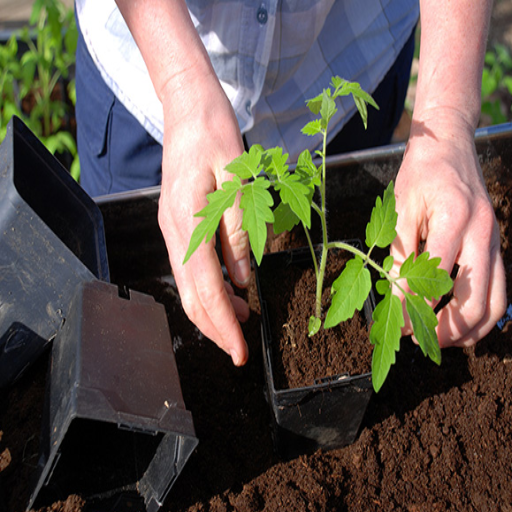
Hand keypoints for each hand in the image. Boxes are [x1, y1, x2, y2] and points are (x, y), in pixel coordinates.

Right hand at [157, 71, 250, 364]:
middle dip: (216, 327)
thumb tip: (244, 281)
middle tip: (239, 350)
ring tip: (244, 322)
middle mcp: (173, 232)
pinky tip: (232, 292)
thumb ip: (240, 233)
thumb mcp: (238, 182)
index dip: (224, 323)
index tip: (240, 351)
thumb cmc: (215, 135)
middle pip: (191, 295)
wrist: (188, 109)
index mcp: (188, 220)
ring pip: (189, 286)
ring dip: (214, 309)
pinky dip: (210, 288)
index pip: (206, 287)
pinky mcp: (178, 226)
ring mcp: (172, 230)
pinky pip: (191, 269)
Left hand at [391, 112, 506, 347]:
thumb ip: (401, 251)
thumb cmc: (422, 174)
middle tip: (420, 339)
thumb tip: (395, 292)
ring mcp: (495, 241)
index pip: (435, 278)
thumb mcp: (401, 208)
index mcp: (455, 220)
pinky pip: (498, 289)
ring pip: (495, 302)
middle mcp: (483, 234)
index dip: (414, 307)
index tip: (397, 326)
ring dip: (469, 329)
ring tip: (440, 339)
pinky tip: (461, 323)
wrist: (450, 146)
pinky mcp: (495, 246)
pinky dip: (482, 313)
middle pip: (475, 300)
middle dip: (447, 329)